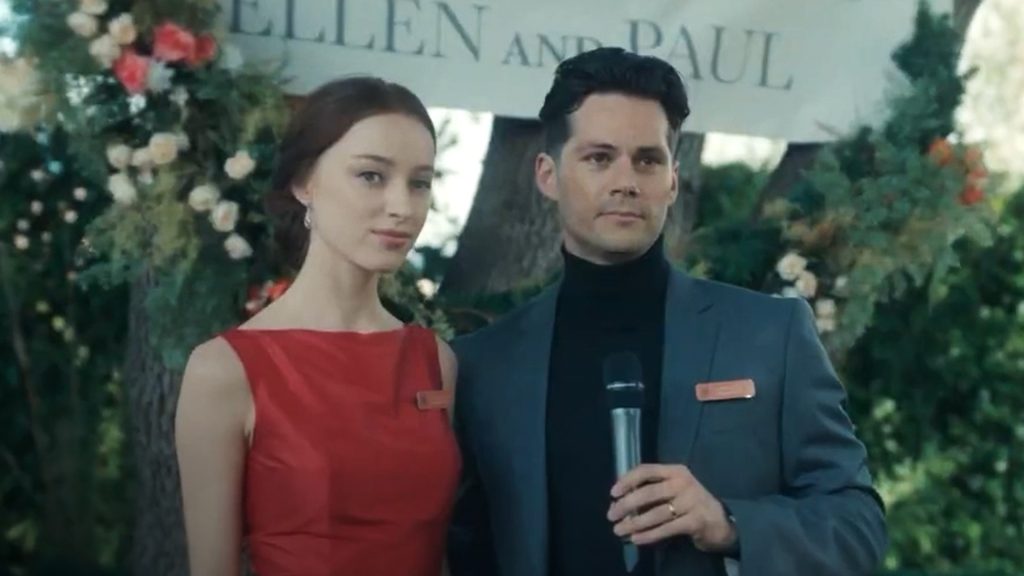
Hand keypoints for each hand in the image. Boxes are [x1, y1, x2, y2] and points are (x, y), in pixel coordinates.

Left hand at [607, 464, 736, 551]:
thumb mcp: (674, 489)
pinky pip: (667, 529)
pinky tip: (636, 539)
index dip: (627, 480)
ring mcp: (691, 502)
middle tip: (611, 515)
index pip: (646, 470)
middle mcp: (683, 483)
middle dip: (626, 504)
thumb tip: (620, 500)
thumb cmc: (690, 503)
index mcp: (675, 471)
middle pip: (649, 492)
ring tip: (619, 530)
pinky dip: (649, 535)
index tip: (613, 493)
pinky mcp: (695, 521)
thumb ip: (652, 490)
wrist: (720, 521)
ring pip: (656, 513)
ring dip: (634, 523)